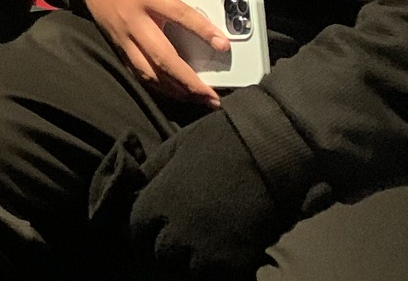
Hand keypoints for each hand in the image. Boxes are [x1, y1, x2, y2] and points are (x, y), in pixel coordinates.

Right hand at [83, 0, 225, 105]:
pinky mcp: (119, 48)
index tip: (223, 45)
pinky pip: (138, 73)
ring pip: (149, 71)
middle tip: (212, 94)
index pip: (178, 14)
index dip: (202, 30)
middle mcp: (134, 20)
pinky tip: (177, 92)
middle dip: (188, 79)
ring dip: (175, 89)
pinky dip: (159, 87)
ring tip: (199, 98)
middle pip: (162, 55)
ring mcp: (124, 37)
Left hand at [129, 107, 286, 277]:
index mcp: (158, 201)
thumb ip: (153, 170)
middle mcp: (175, 232)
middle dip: (171, 242)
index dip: (147, 225)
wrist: (272, 151)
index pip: (135, 230)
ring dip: (196, 257)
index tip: (161, 219)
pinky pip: (218, 275)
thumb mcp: (177, 146)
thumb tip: (135, 183)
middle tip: (190, 227)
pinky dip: (222, 267)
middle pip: (160, 253)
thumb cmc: (223, 140)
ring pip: (188, 268)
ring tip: (212, 237)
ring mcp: (204, 253)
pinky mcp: (234, 265)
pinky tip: (232, 246)